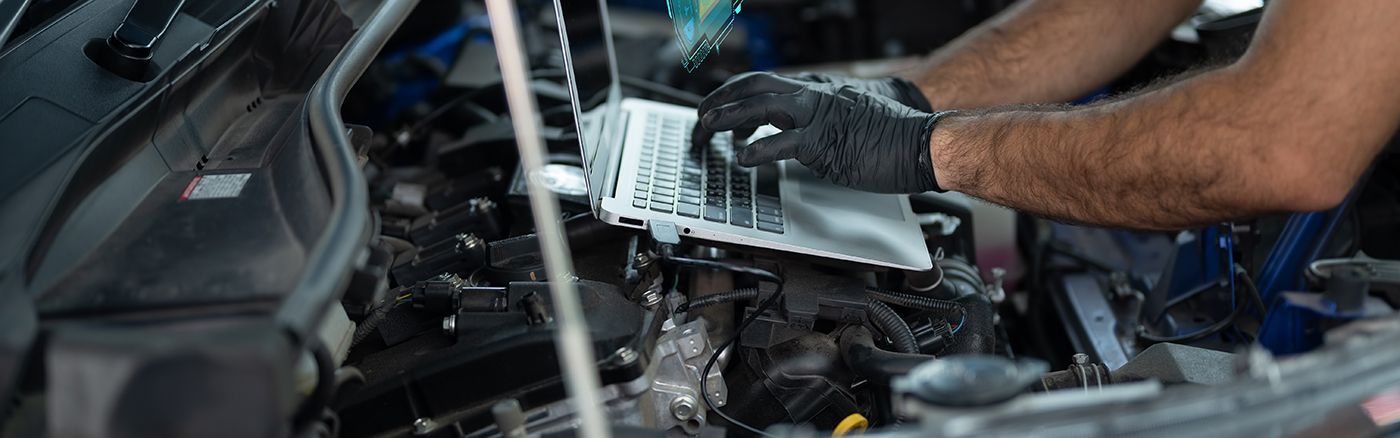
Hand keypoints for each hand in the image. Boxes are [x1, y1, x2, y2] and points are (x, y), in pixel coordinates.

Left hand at [692, 72, 947, 193]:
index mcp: (818, 89)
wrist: (922, 142)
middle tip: (702, 116)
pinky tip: (742, 159)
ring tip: (707, 127)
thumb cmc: (890, 136)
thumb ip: (817, 122)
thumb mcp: (847, 119)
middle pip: (755, 86)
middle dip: (722, 99)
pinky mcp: (824, 141)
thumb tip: (791, 137)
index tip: (720, 108)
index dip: (737, 93)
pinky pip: (781, 142)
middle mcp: (814, 95)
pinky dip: (757, 150)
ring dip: (728, 116)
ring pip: (761, 106)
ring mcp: (818, 116)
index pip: (766, 83)